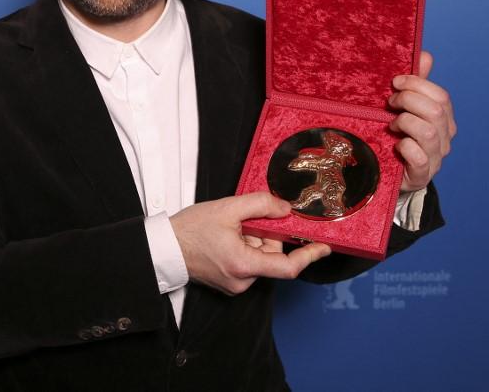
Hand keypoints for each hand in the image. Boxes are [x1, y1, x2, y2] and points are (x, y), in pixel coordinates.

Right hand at [169, 192, 330, 295]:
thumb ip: (260, 205)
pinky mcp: (229, 283)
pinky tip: (225, 238)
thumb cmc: (189, 230)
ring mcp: (235, 284)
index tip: (324, 247)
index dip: (309, 256)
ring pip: (259, 257)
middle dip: (264, 235)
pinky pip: (248, 262)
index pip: (288, 267)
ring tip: (228, 229)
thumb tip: (285, 209)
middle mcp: (242, 280)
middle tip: (243, 220)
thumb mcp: (227, 208)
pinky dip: (243, 247)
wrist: (164, 248)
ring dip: (252, 240)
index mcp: (244, 264)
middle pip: (271, 255)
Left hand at [388, 50, 456, 191]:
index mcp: (444, 119)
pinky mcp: (422, 175)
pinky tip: (396, 145)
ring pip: (429, 132)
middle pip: (436, 111)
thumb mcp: (405, 106)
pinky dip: (406, 147)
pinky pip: (420, 157)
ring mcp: (436, 158)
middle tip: (389, 103)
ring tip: (392, 124)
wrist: (388, 173)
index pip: (441, 96)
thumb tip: (425, 55)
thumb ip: (417, 83)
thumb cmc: (398, 135)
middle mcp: (445, 138)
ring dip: (405, 122)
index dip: (417, 84)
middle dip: (408, 100)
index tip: (394, 83)